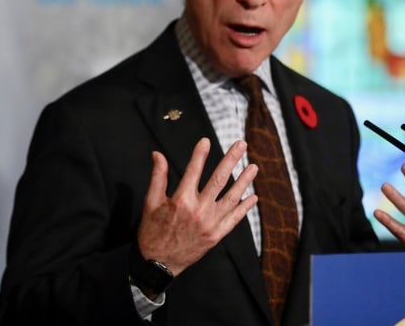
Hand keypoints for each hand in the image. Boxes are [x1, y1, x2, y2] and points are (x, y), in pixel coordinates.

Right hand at [137, 137, 257, 275]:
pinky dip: (244, 208)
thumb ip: (157, 176)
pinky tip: (253, 197)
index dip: (200, 154)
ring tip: (253, 167)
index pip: (193, 170)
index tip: (206, 140)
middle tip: (241, 145)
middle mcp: (199, 210)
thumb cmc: (152, 231)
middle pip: (219, 179)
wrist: (158, 263)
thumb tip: (157, 154)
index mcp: (181, 200)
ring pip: (232, 198)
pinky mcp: (216, 235)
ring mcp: (210, 223)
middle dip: (231, 160)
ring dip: (244, 181)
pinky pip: (234, 219)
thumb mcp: (150, 202)